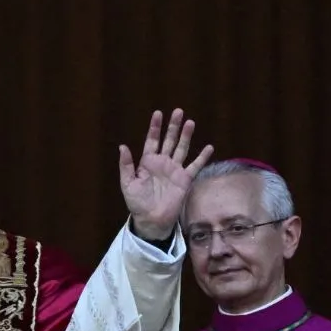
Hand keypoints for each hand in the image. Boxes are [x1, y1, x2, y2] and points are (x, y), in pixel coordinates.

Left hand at [119, 109, 213, 240]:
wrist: (151, 219)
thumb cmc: (137, 202)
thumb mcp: (128, 183)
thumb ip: (126, 165)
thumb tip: (122, 146)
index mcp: (147, 162)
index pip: (152, 140)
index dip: (154, 127)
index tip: (158, 113)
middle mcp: (162, 163)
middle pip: (169, 140)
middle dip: (173, 126)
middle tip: (178, 111)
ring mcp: (175, 170)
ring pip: (182, 148)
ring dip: (186, 136)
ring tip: (190, 122)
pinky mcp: (185, 179)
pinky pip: (195, 166)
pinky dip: (202, 157)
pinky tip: (208, 147)